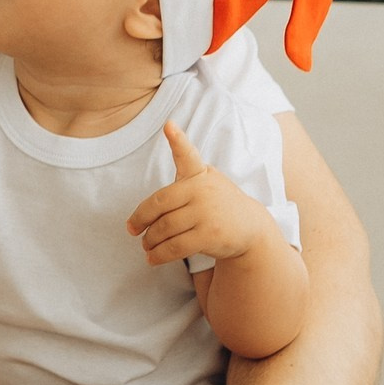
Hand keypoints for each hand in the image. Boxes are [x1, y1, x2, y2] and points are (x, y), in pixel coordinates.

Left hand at [129, 123, 282, 266]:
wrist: (251, 227)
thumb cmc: (218, 200)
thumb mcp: (205, 179)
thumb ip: (182, 170)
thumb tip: (161, 156)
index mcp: (199, 174)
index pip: (187, 155)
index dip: (178, 140)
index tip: (169, 126)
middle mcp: (203, 191)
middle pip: (161, 205)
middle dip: (142, 219)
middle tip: (132, 230)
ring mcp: (207, 214)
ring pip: (166, 228)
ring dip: (150, 240)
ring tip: (145, 246)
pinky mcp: (210, 236)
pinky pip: (176, 246)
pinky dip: (160, 254)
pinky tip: (152, 258)